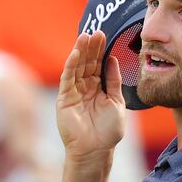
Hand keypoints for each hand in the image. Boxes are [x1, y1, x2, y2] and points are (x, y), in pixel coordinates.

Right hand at [57, 31, 124, 158]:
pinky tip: (76, 53)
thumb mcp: (116, 101)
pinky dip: (70, 65)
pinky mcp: (64, 99)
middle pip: (87, 63)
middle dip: (91, 47)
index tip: (105, 35)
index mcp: (98, 88)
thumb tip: (112, 59)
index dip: (101, 50)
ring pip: (77, 67)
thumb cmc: (108, 131)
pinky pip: (67, 79)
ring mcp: (74, 92)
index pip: (98, 64)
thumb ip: (114, 81)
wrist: (96, 150)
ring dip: (80, 51)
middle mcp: (85, 87)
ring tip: (85, 36)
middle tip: (97, 31)